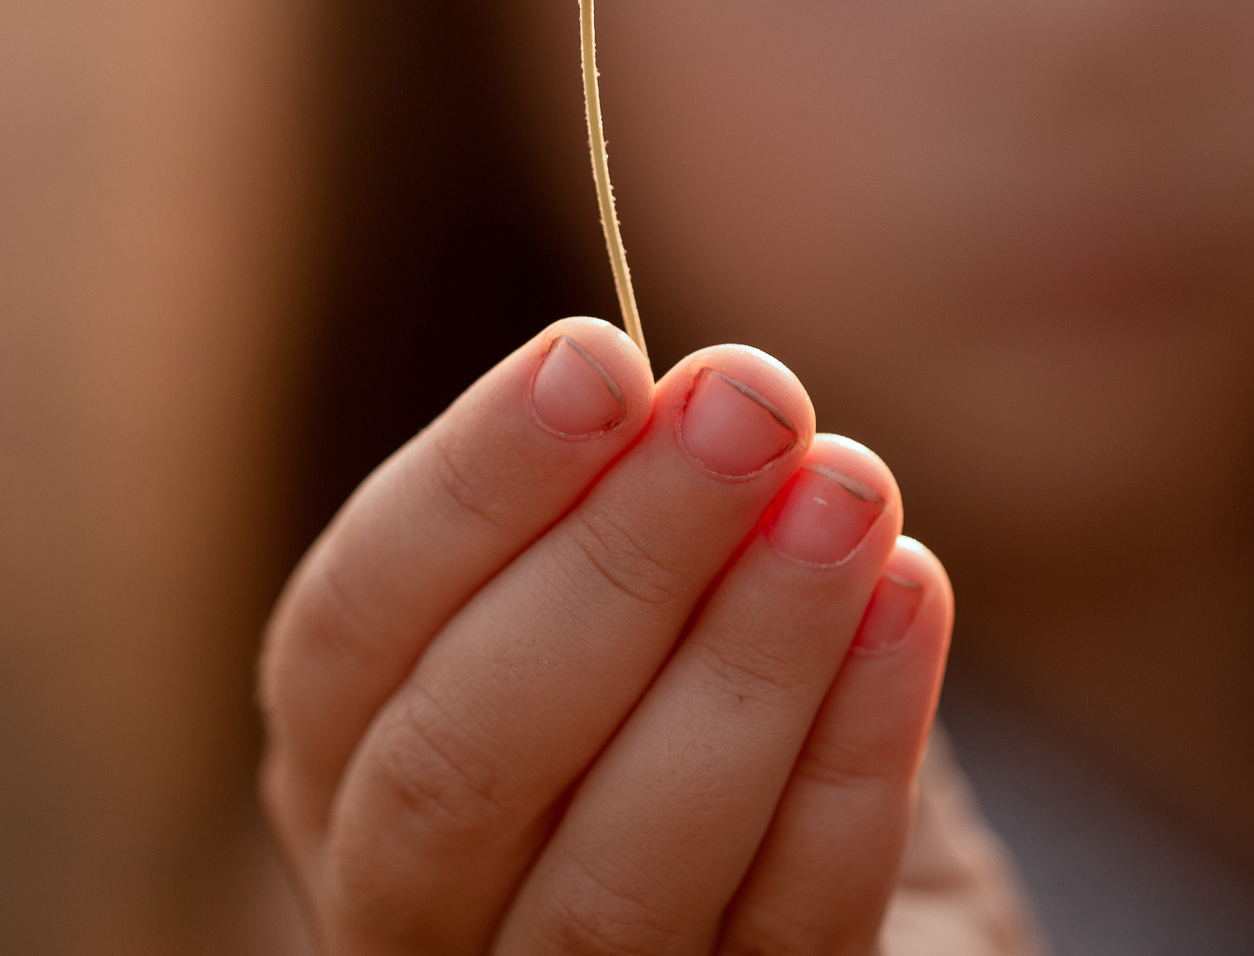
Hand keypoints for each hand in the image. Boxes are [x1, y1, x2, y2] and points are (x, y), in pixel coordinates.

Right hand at [258, 316, 1018, 953]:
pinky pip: (786, 931)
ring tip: (849, 490)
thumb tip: (690, 391)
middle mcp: (406, 917)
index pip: (347, 636)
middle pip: (457, 765)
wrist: (866, 917)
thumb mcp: (642, 607)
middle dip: (611, 559)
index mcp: (347, 771)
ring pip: (616, 878)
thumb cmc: (713, 720)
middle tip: (748, 401)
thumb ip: (631, 519)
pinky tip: (907, 602)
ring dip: (745, 657)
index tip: (595, 355)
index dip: (466, 490)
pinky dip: (850, 761)